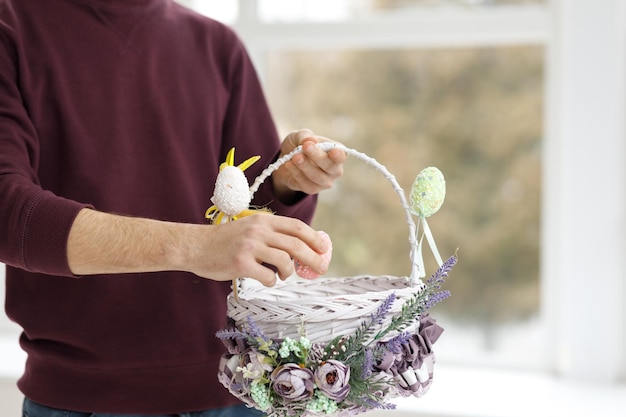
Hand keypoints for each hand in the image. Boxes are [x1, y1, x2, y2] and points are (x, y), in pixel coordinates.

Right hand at [191, 213, 330, 285]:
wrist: (195, 245)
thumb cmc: (225, 241)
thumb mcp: (249, 229)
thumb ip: (271, 235)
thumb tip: (300, 249)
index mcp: (263, 221)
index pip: (296, 227)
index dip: (314, 238)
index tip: (324, 248)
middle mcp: (258, 231)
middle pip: (296, 244)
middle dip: (313, 258)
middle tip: (321, 268)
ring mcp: (249, 247)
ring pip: (284, 261)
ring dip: (289, 272)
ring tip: (284, 275)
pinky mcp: (241, 264)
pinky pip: (268, 277)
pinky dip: (272, 281)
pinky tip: (266, 279)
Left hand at [271, 129, 346, 202]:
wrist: (287, 159)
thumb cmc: (299, 145)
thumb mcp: (299, 136)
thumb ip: (305, 136)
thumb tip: (311, 140)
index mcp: (337, 152)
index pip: (342, 156)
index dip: (338, 155)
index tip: (333, 152)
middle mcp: (335, 169)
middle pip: (331, 167)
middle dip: (317, 157)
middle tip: (306, 147)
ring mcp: (325, 181)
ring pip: (317, 176)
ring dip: (305, 166)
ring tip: (295, 157)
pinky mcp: (312, 189)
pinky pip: (306, 183)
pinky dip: (296, 173)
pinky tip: (289, 164)